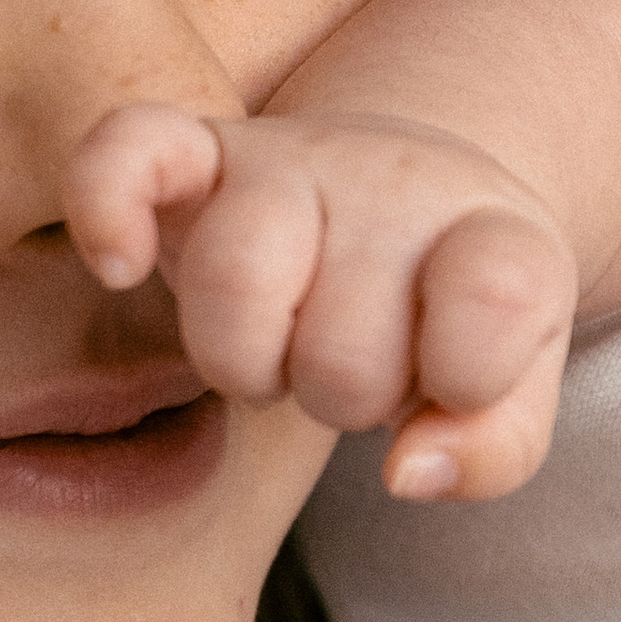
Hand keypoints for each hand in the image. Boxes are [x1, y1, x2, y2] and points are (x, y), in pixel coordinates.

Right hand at [66, 104, 579, 503]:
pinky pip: (129, 148)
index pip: (497, 302)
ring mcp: (292, 161)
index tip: (457, 382)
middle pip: (344, 350)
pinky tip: (124, 265)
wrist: (410, 191)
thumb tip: (405, 474)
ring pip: (237, 281)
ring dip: (250, 361)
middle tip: (361, 362)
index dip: (469, 376)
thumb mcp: (512, 388)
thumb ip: (494, 451)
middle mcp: (395, 183)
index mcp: (495, 234)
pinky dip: (108, 206)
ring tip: (283, 343)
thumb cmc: (451, 311)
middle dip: (346, 396)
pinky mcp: (200, 151)